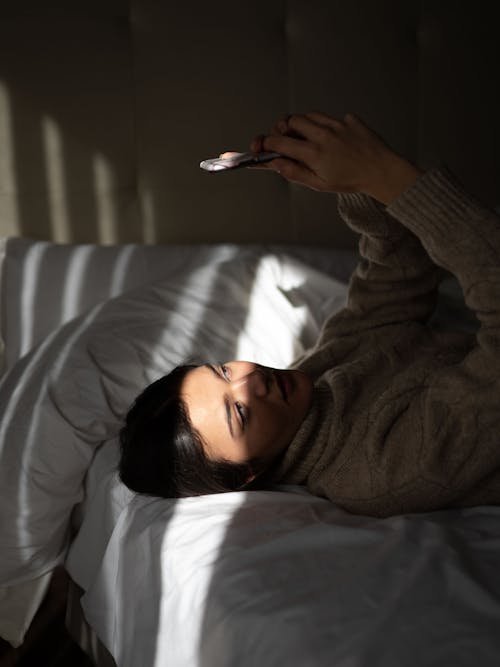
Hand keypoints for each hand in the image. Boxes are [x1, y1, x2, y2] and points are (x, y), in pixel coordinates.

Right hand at [250, 112, 421, 204]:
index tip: (260, 146)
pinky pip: (329, 117)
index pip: (279, 142)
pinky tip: (328, 138)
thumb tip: (275, 163)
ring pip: (308, 115)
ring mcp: (337, 125)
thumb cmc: (351, 181)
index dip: (265, 143)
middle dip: (282, 129)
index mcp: (313, 153)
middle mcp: (323, 135)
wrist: (381, 172)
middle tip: (282, 140)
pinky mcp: (349, 120)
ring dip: (301, 124)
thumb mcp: (319, 184)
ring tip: (305, 138)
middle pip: (290, 121)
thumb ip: (295, 172)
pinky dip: (322, 124)